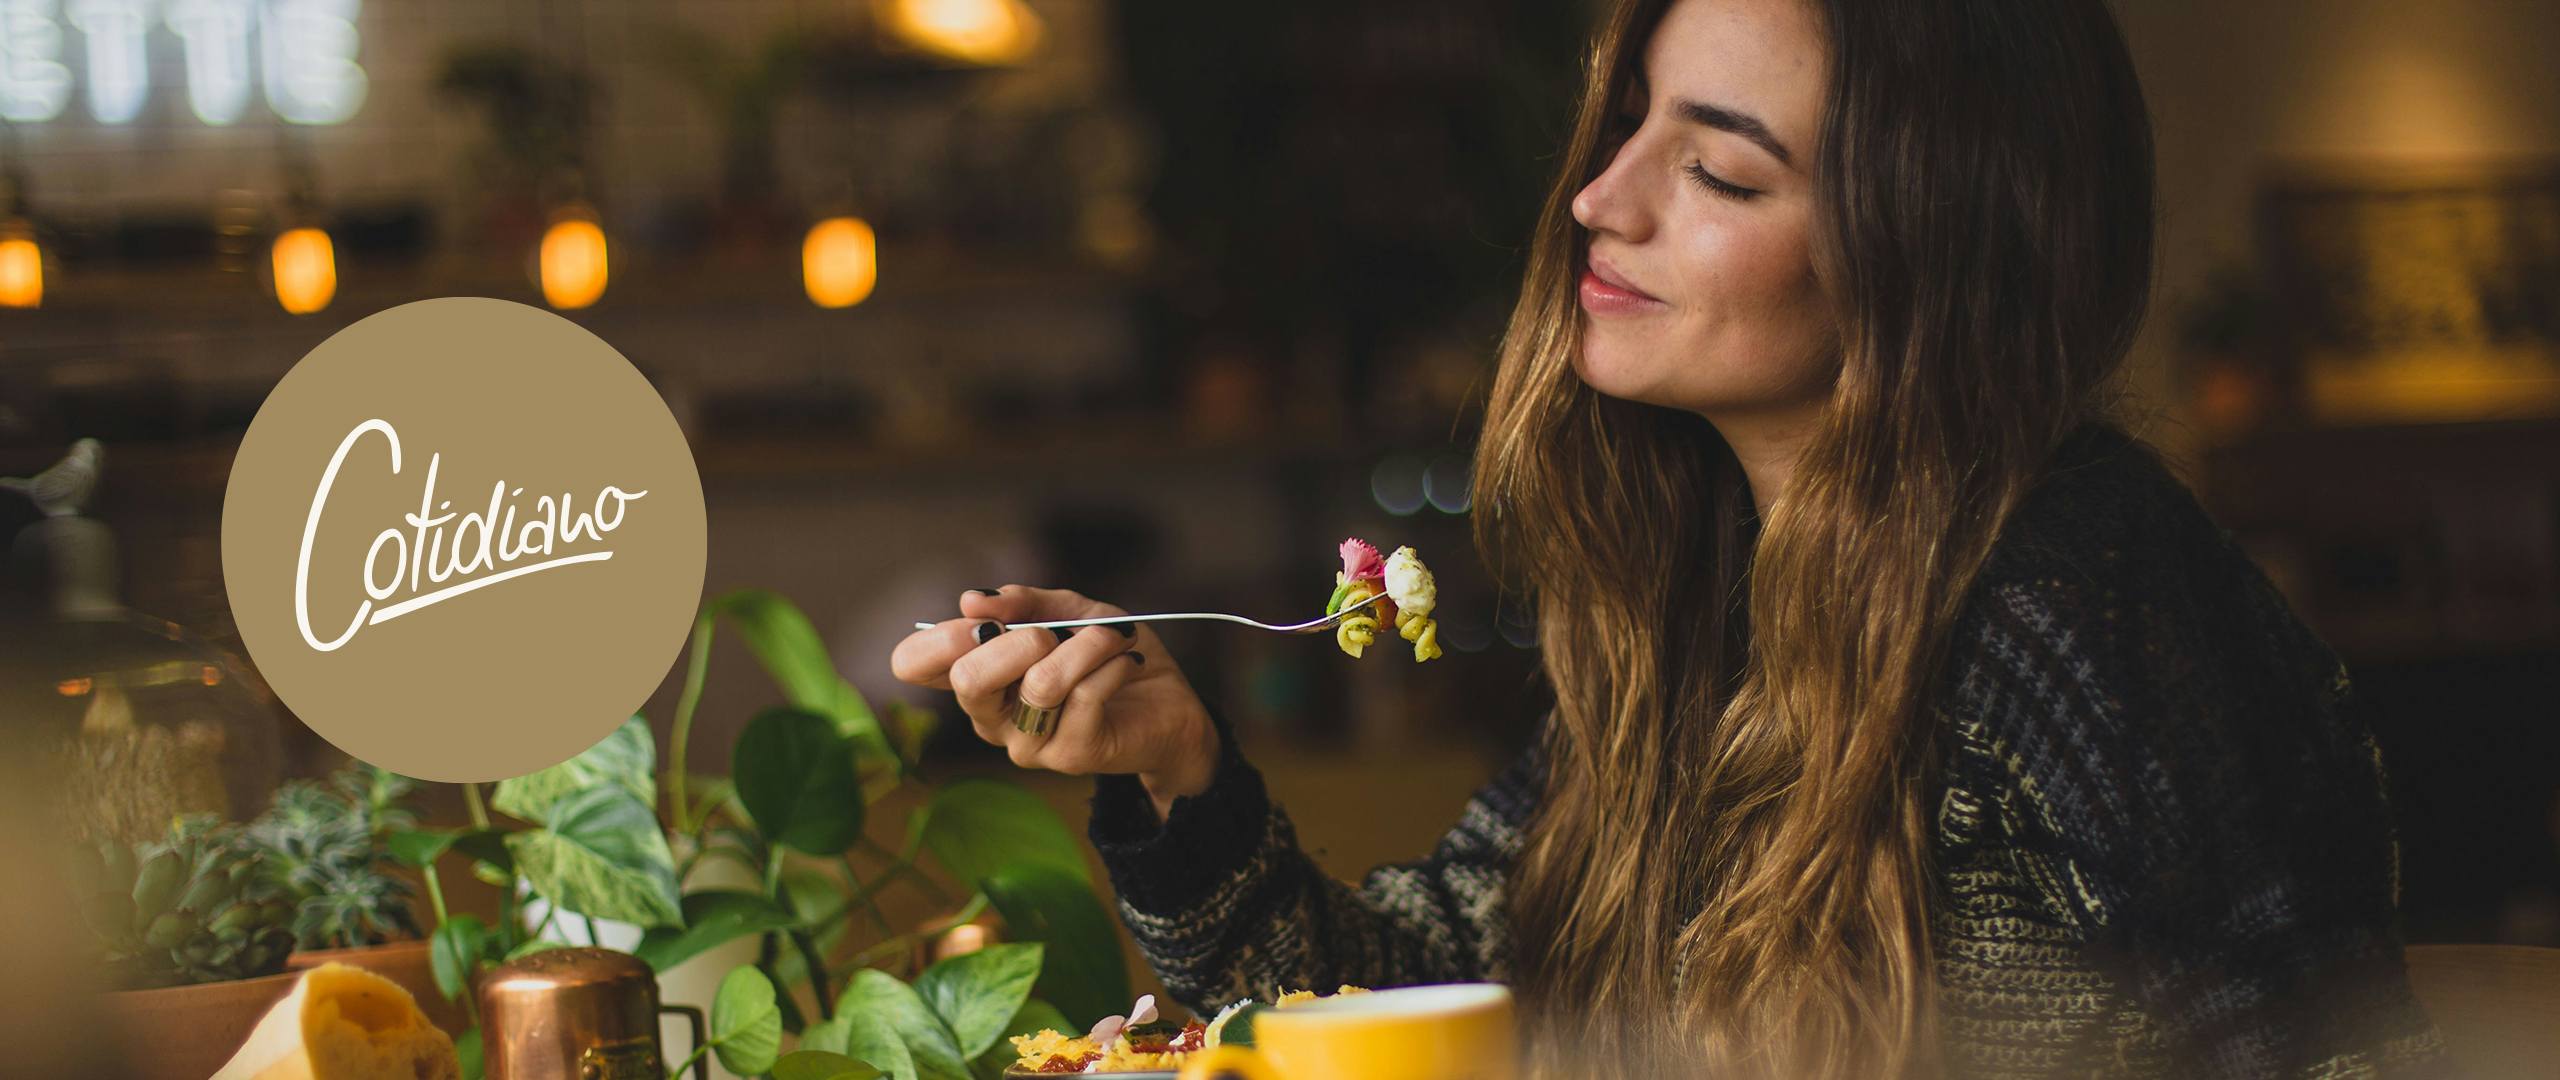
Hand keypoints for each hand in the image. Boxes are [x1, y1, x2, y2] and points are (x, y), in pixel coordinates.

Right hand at [890, 586, 1218, 818]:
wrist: (1168, 704)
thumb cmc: (1107, 655)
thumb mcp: (1068, 611)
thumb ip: (1023, 602)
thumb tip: (971, 601)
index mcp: (977, 678)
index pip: (913, 664)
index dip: (939, 637)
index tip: (984, 618)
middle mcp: (990, 717)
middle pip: (968, 679)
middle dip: (1018, 639)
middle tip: (1054, 631)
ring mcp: (1026, 743)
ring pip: (1041, 683)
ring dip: (1086, 645)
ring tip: (1114, 636)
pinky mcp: (1069, 756)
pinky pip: (1086, 695)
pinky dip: (1113, 663)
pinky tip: (1127, 661)